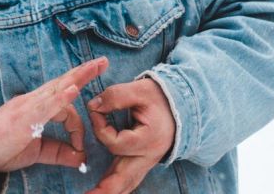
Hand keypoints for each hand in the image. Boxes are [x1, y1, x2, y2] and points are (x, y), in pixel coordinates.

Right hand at [0, 57, 109, 172]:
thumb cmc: (4, 148)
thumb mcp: (37, 152)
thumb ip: (58, 152)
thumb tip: (81, 158)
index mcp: (36, 107)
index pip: (65, 105)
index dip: (78, 124)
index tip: (80, 146)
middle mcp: (33, 101)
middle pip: (62, 82)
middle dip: (84, 72)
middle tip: (103, 61)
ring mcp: (28, 105)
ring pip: (56, 88)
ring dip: (77, 77)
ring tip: (94, 67)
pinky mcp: (24, 115)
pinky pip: (45, 104)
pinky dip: (60, 97)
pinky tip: (73, 90)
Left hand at [85, 78, 175, 193]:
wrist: (179, 106)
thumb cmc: (159, 98)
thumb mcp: (140, 89)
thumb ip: (115, 96)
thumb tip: (93, 107)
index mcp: (149, 138)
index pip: (115, 142)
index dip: (99, 127)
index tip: (95, 109)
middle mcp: (149, 155)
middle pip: (125, 178)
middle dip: (107, 189)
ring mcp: (146, 162)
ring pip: (127, 183)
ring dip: (109, 191)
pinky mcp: (142, 163)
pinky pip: (128, 180)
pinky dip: (116, 187)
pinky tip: (102, 192)